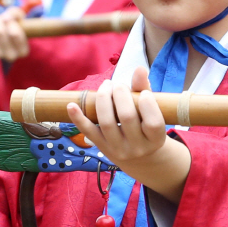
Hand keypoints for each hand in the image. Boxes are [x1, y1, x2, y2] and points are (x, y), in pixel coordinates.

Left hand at [0, 7, 28, 60]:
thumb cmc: (12, 25)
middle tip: (0, 18)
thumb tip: (5, 19)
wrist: (0, 33)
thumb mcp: (18, 17)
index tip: (10, 19)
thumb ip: (15, 14)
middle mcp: (12, 57)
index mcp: (23, 51)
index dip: (11, 23)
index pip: (15, 34)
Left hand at [66, 68, 190, 203]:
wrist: (138, 158)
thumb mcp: (152, 112)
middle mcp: (138, 147)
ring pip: (107, 123)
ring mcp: (118, 149)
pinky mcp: (102, 148)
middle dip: (121, 95)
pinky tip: (71, 105)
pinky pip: (89, 132)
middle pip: (127, 117)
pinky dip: (78, 118)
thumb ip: (145, 90)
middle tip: (119, 85)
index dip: (147, 104)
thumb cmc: (146, 126)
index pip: (153, 122)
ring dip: (103, 99)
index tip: (143, 94)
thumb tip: (139, 68)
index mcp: (156, 139)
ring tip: (106, 86)